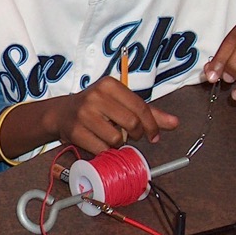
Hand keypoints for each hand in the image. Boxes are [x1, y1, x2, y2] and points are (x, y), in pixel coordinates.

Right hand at [46, 76, 178, 152]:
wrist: (61, 114)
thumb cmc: (96, 107)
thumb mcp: (120, 103)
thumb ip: (148, 113)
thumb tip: (174, 123)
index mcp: (110, 85)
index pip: (140, 108)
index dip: (152, 126)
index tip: (154, 135)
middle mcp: (96, 96)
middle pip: (131, 124)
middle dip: (135, 134)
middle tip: (130, 135)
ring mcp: (84, 114)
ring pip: (117, 139)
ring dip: (118, 143)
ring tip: (109, 135)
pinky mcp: (76, 131)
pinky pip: (102, 149)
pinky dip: (104, 150)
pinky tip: (99, 141)